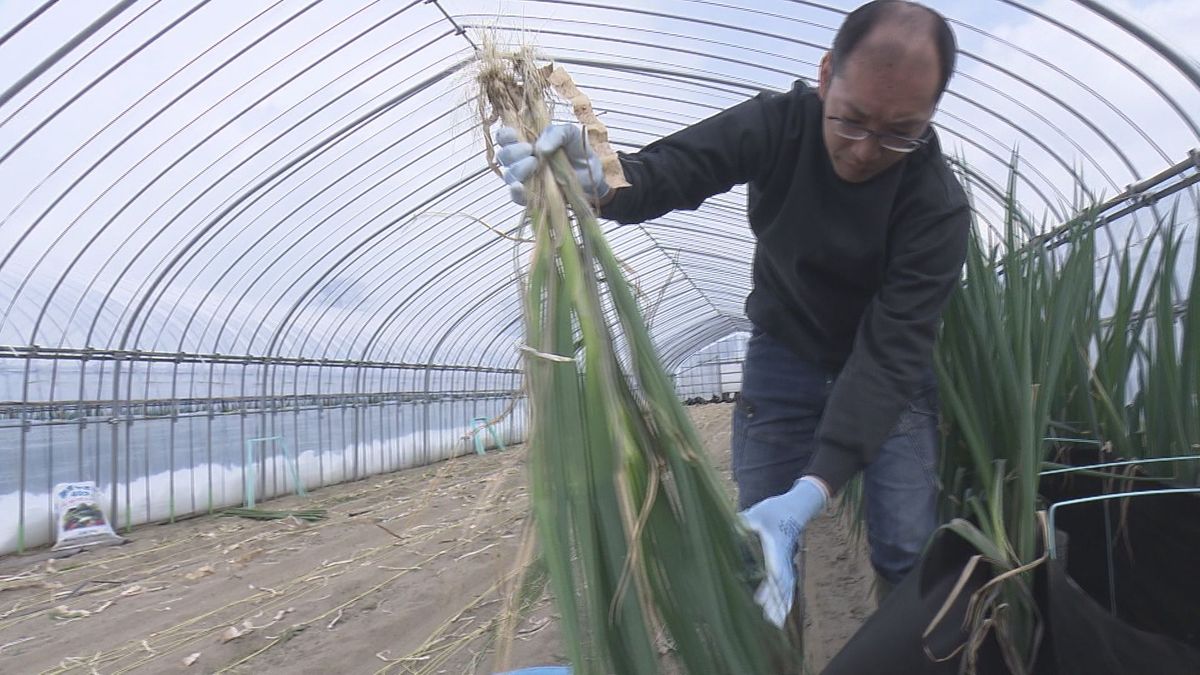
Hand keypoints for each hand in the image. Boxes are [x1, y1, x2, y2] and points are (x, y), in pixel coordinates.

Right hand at [495, 124, 609, 205]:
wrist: (593, 177)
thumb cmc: (579, 153)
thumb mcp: (570, 134)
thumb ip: (555, 133)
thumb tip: (539, 147)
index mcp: (526, 142)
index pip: (504, 137)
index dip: (504, 136)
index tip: (515, 135)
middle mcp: (521, 161)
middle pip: (503, 156)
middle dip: (513, 152)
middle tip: (530, 151)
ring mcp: (525, 180)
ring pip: (509, 175)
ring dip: (518, 169)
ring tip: (535, 165)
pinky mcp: (531, 198)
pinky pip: (516, 197)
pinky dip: (517, 192)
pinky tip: (521, 187)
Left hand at [738, 477, 828, 627]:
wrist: (795, 507)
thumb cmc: (774, 511)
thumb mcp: (757, 514)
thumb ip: (744, 523)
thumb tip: (730, 532)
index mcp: (776, 546)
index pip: (775, 569)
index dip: (771, 586)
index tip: (764, 600)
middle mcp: (784, 557)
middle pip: (783, 583)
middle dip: (778, 602)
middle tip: (773, 622)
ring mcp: (786, 561)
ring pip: (786, 586)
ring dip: (781, 604)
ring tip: (775, 623)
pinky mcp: (785, 563)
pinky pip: (785, 583)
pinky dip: (783, 597)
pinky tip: (774, 610)